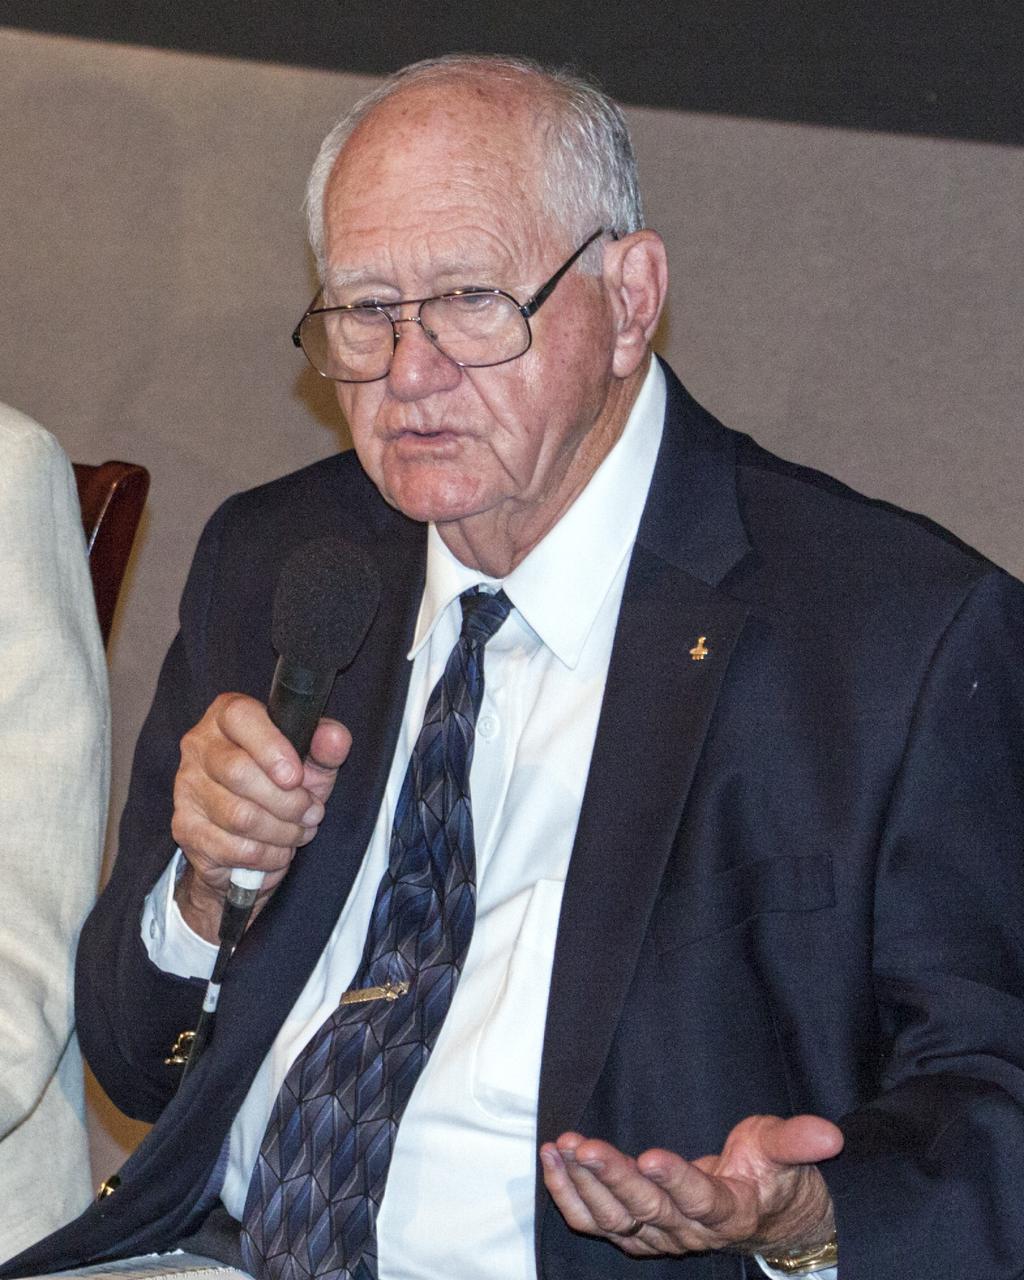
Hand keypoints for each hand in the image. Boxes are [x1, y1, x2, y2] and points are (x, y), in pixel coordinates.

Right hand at [171, 693, 351, 940]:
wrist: (251, 838)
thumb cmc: (282, 786)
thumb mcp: (312, 763)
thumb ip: (326, 747)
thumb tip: (335, 738)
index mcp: (227, 716)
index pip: (240, 717)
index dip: (271, 747)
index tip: (297, 776)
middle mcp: (199, 746)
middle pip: (239, 772)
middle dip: (288, 801)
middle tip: (312, 813)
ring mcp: (187, 788)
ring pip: (239, 816)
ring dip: (282, 831)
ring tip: (300, 832)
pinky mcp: (186, 828)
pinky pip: (234, 848)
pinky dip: (268, 855)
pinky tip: (279, 850)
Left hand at [540, 1113, 841, 1259]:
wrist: (762, 1216)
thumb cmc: (770, 1173)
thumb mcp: (784, 1148)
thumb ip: (798, 1141)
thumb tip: (832, 1134)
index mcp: (729, 1212)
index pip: (701, 1201)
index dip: (676, 1181)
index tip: (651, 1156)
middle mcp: (689, 1231)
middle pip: (647, 1212)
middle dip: (613, 1178)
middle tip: (584, 1145)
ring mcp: (658, 1236)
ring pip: (615, 1221)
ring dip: (584, 1186)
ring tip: (562, 1148)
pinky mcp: (635, 1232)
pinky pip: (595, 1222)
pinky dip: (570, 1195)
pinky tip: (552, 1161)